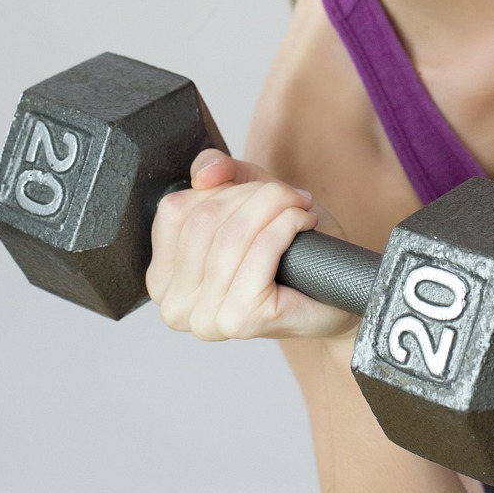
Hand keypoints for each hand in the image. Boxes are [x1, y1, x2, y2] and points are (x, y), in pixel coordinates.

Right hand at [146, 149, 357, 342]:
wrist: (331, 296)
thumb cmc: (287, 250)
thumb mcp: (247, 197)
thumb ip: (219, 172)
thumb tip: (205, 173)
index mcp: (163, 278)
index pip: (175, 210)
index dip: (219, 187)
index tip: (255, 188)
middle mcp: (174, 305)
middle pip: (205, 219)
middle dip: (253, 194)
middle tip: (288, 195)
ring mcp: (204, 318)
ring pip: (233, 233)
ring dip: (275, 205)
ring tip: (299, 206)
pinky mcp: (240, 320)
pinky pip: (261, 250)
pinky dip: (286, 224)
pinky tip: (304, 222)